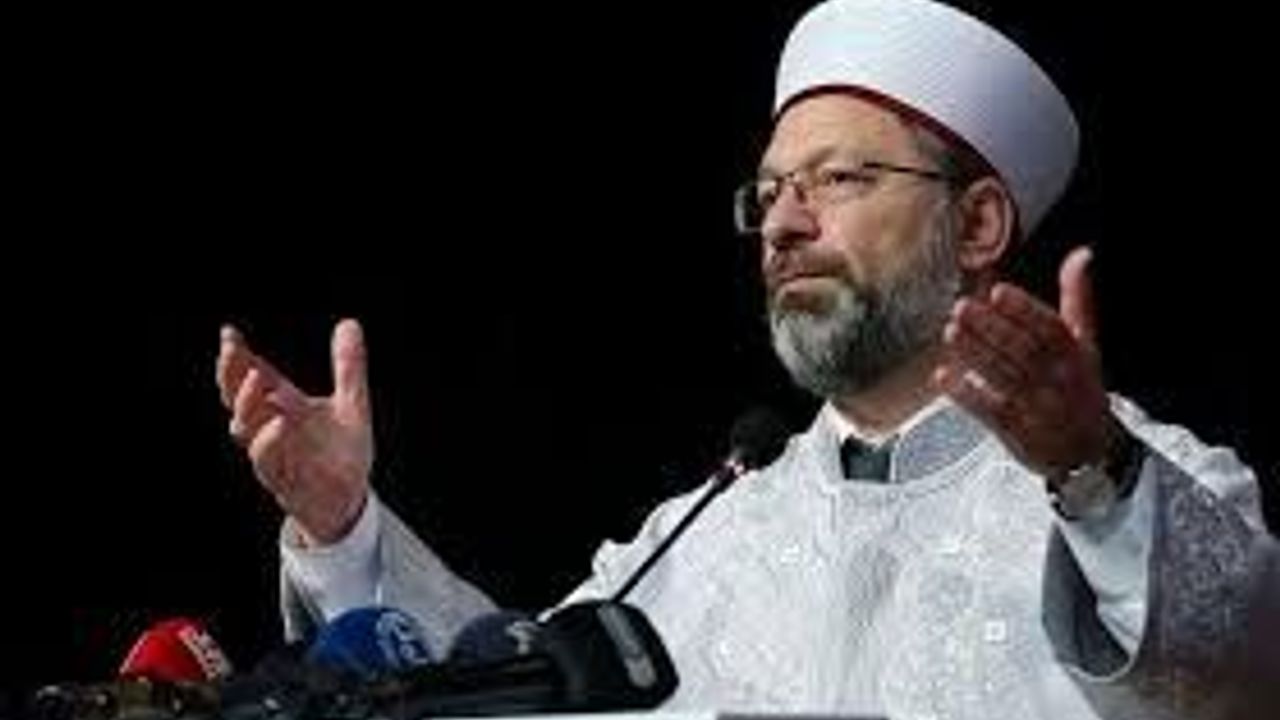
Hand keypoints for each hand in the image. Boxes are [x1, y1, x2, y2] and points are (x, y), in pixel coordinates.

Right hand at [215, 319, 373, 543]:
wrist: (350, 500)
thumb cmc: (341, 452)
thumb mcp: (352, 404)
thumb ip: (348, 367)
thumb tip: (349, 323)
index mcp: (282, 407)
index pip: (252, 378)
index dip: (238, 358)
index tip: (229, 334)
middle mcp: (271, 429)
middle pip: (239, 401)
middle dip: (232, 376)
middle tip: (233, 351)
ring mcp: (275, 455)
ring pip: (246, 432)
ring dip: (247, 405)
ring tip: (257, 379)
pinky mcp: (285, 480)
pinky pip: (268, 463)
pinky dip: (269, 443)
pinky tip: (279, 423)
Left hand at [934, 247, 1113, 478]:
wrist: (1090, 452)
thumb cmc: (1079, 387)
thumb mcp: (1086, 344)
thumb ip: (1078, 299)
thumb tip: (1081, 254)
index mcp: (1076, 356)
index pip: (1052, 330)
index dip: (1026, 310)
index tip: (999, 291)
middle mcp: (1057, 381)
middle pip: (1024, 352)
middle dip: (992, 329)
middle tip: (961, 307)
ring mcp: (1036, 409)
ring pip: (1004, 379)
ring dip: (976, 355)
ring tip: (950, 332)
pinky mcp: (1016, 433)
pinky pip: (989, 413)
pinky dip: (966, 395)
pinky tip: (943, 377)